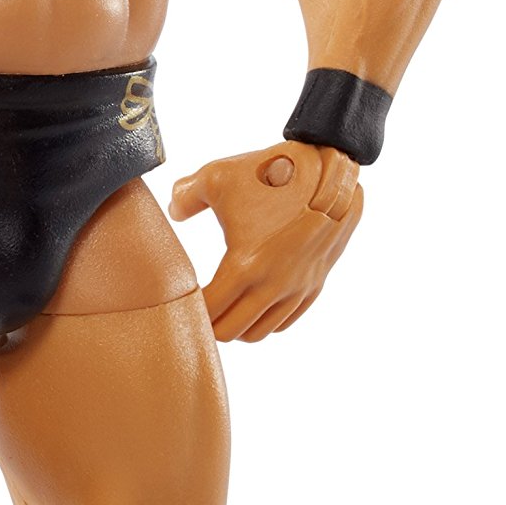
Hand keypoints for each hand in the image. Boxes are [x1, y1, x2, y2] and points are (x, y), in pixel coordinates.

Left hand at [168, 141, 362, 342]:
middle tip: (199, 305)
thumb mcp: (218, 176)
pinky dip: (264, 320)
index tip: (181, 296)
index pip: (209, 311)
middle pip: (231, 331)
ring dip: (237, 325)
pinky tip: (252, 302)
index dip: (189, 308)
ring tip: (223, 308)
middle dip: (210, 323)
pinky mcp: (313, 285)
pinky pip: (284, 322)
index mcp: (245, 265)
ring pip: (258, 332)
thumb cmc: (274, 173)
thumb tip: (174, 213)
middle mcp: (272, 285)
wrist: (331, 171)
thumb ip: (185, 196)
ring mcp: (295, 289)